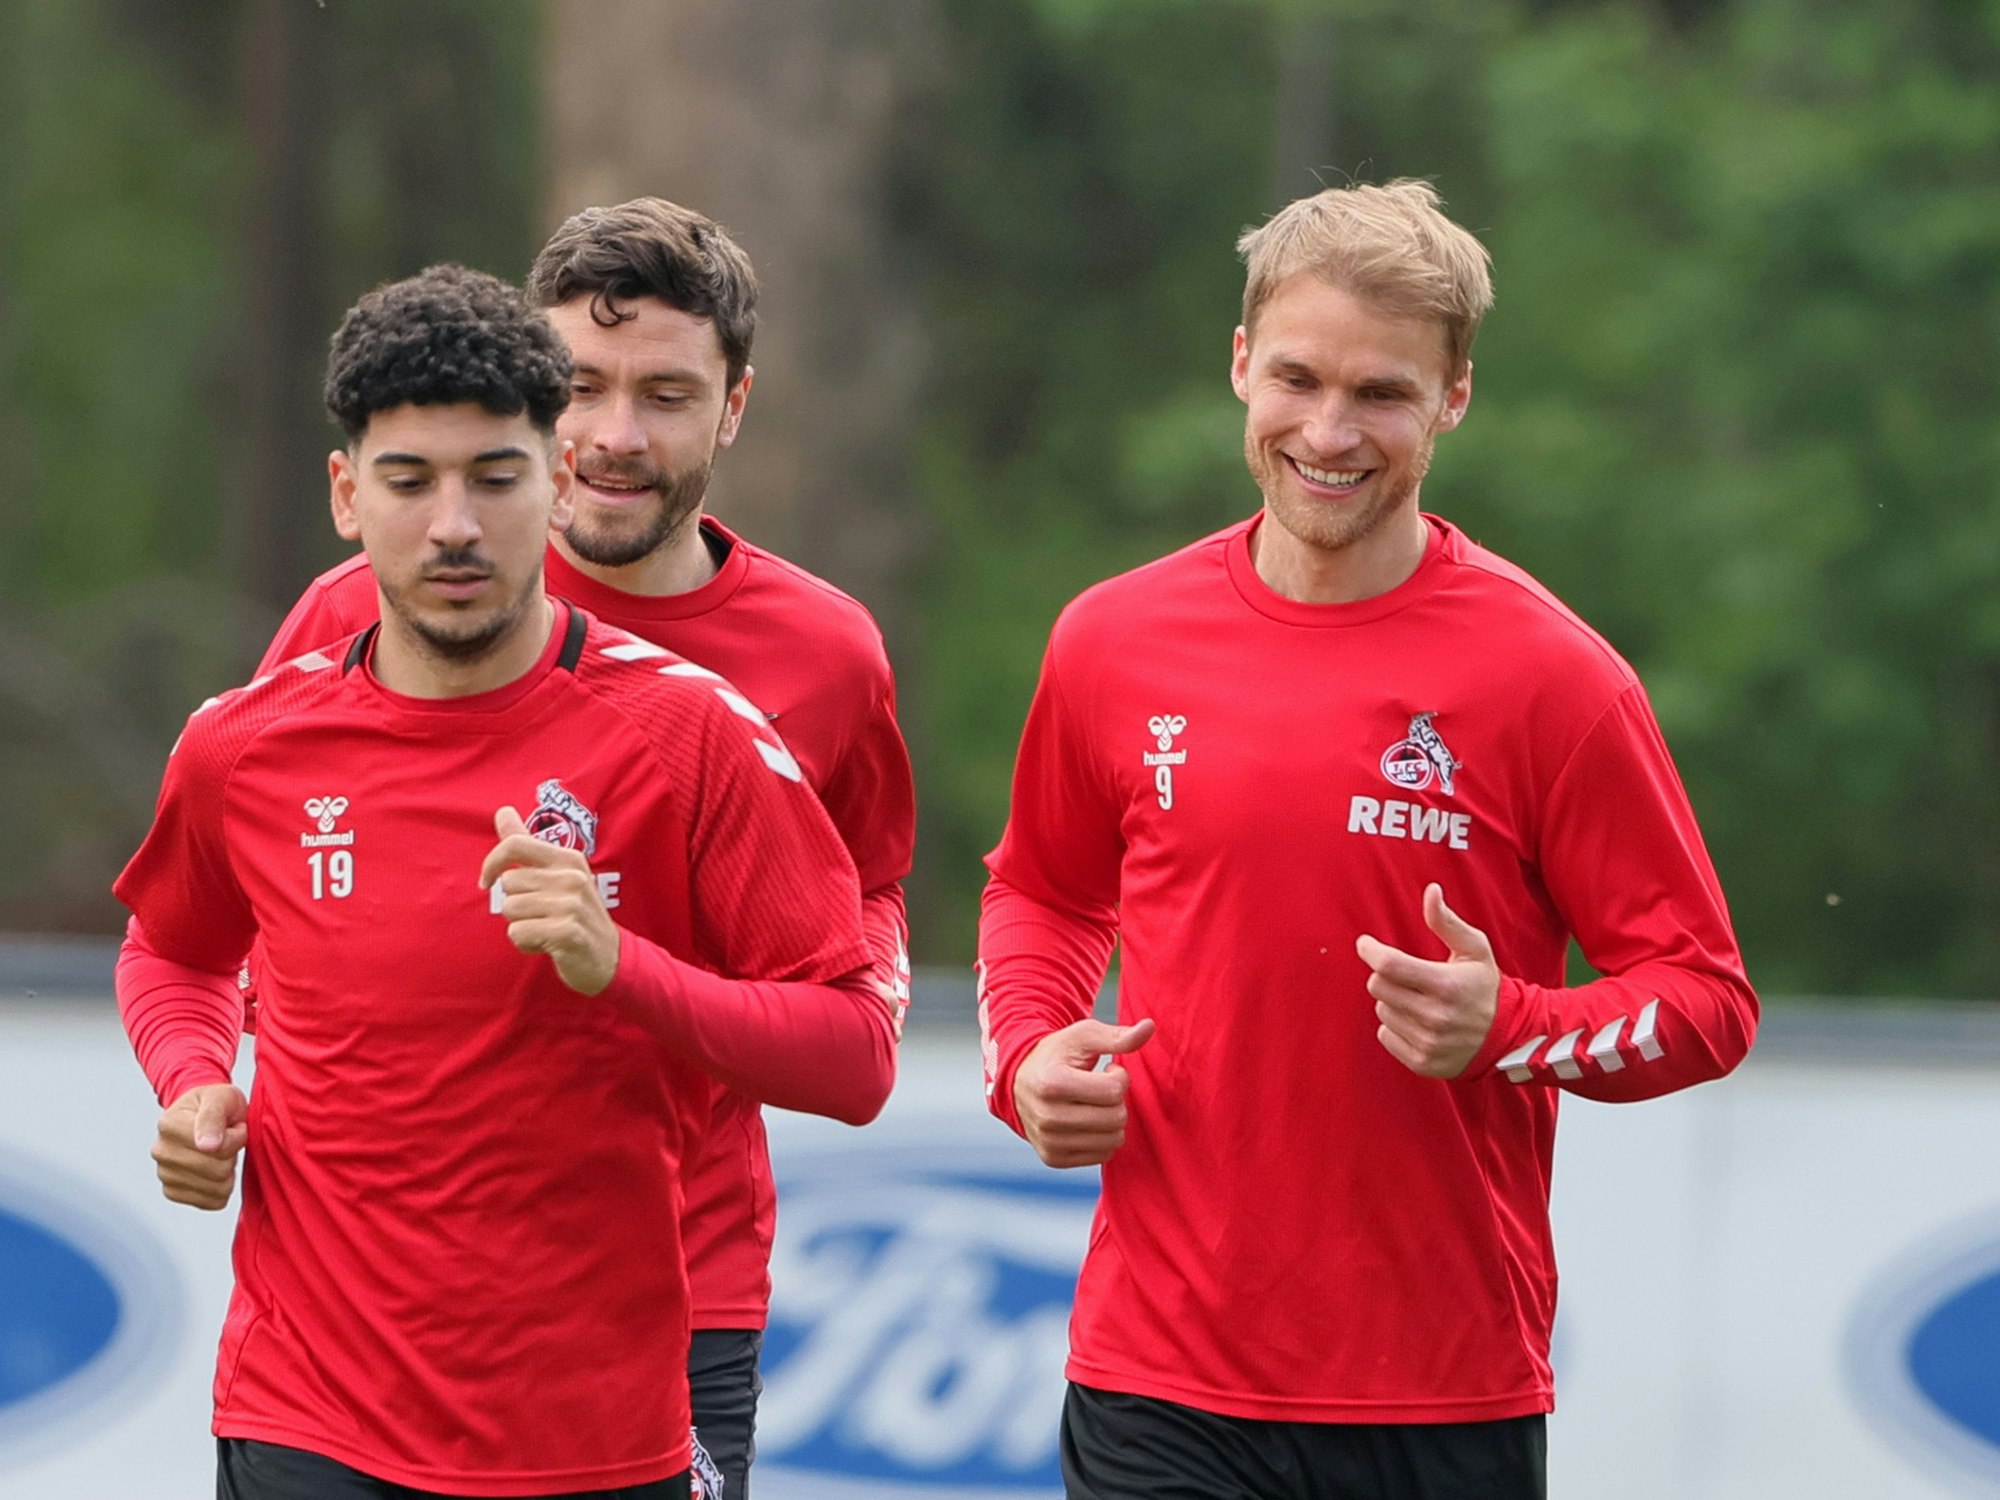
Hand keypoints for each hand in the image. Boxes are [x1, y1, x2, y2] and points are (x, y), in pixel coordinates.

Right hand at [152, 1084, 248, 1210]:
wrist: (205, 1113)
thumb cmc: (217, 1103)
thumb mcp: (221, 1097)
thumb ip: (213, 1116)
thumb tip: (207, 1146)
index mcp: (169, 1124)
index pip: (218, 1147)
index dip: (237, 1137)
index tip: (233, 1125)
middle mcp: (161, 1151)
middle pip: (218, 1170)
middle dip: (234, 1155)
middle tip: (229, 1139)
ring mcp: (164, 1174)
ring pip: (217, 1189)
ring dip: (230, 1171)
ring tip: (222, 1151)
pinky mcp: (173, 1192)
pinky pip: (211, 1202)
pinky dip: (222, 1188)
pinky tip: (216, 1169)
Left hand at [478, 806, 620, 994]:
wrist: (609, 957)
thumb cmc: (575, 914)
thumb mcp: (557, 875)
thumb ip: (527, 844)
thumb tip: (502, 811)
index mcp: (568, 859)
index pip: (516, 845)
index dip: (492, 862)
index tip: (486, 881)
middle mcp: (572, 877)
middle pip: (508, 883)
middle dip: (515, 904)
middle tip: (540, 915)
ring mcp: (572, 904)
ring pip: (510, 909)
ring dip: (520, 925)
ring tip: (545, 929)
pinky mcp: (567, 931)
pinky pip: (518, 933)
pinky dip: (525, 944)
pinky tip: (547, 945)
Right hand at [1013, 1017, 1154, 1167]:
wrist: (1019, 1081)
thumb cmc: (1057, 1055)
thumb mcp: (1083, 1037)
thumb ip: (1118, 1036)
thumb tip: (1150, 1026)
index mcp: (1052, 1083)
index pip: (1113, 1091)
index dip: (1118, 1077)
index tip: (1106, 1070)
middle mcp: (1046, 1117)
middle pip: (1115, 1118)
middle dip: (1117, 1100)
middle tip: (1101, 1088)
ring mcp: (1048, 1142)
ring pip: (1113, 1141)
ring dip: (1112, 1120)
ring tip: (1094, 1104)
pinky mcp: (1053, 1159)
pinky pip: (1102, 1156)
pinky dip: (1102, 1138)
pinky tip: (1088, 1120)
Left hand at [1356, 883, 1498, 1078]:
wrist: (1508, 1037)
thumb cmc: (1485, 986)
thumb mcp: (1474, 949)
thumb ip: (1447, 921)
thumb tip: (1431, 891)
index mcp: (1446, 985)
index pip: (1389, 965)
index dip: (1370, 950)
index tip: (1365, 944)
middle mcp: (1436, 1017)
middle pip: (1379, 987)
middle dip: (1386, 975)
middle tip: (1405, 974)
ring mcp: (1428, 1042)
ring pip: (1381, 1011)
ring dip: (1392, 1001)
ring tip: (1419, 1000)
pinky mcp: (1422, 1063)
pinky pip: (1385, 1036)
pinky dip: (1395, 1026)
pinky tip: (1417, 1022)